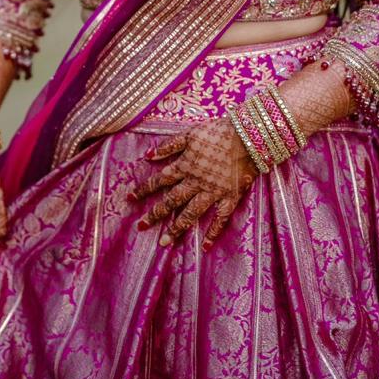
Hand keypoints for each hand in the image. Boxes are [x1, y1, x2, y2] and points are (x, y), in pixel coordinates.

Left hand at [127, 116, 258, 249]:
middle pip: (171, 201)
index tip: (130, 199)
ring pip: (191, 214)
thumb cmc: (218, 132)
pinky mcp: (230, 198)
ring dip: (177, 229)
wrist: (248, 136)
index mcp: (185, 166)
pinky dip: (213, 233)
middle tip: (140, 228)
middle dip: (155, 214)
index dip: (144, 189)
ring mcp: (212, 193)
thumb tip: (147, 156)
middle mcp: (195, 182)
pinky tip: (204, 247)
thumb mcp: (190, 134)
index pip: (159, 180)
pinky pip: (220, 219)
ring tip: (165, 243)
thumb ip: (168, 146)